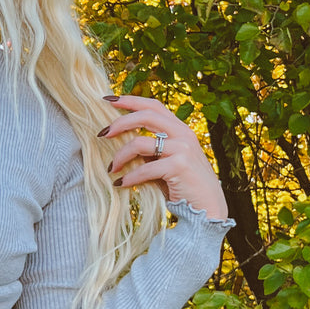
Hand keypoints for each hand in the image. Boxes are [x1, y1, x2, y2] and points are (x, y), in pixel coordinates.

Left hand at [100, 94, 228, 219]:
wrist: (207, 208)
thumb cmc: (183, 185)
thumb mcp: (168, 161)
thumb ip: (152, 149)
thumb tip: (122, 141)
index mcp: (180, 129)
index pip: (154, 106)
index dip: (131, 100)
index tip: (109, 100)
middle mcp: (183, 134)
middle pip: (145, 116)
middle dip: (120, 122)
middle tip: (102, 133)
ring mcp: (183, 149)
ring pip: (140, 143)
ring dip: (120, 156)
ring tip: (111, 168)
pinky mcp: (179, 166)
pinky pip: (145, 168)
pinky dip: (130, 177)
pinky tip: (121, 183)